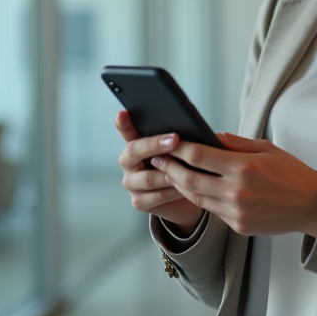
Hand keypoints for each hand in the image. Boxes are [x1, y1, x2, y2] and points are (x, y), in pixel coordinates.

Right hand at [116, 111, 204, 234]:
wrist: (187, 197)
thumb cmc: (184, 166)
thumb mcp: (182, 150)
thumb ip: (180, 139)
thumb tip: (194, 128)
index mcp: (136, 144)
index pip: (126, 131)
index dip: (123, 123)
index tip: (123, 113)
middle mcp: (129, 163)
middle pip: (134, 151)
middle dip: (155, 144)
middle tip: (175, 139)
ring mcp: (131, 183)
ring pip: (147, 177)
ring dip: (170, 172)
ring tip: (188, 169)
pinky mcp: (139, 202)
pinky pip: (157, 196)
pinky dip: (174, 191)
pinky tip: (187, 188)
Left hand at [152, 133, 316, 237]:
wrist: (313, 205)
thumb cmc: (291, 172)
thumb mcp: (266, 148)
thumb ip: (235, 143)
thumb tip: (208, 136)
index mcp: (244, 167)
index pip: (198, 156)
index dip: (177, 148)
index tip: (165, 142)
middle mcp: (237, 191)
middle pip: (189, 180)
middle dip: (169, 168)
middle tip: (156, 159)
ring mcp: (236, 212)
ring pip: (197, 198)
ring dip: (180, 185)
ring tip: (169, 173)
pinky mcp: (238, 226)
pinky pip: (212, 211)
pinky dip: (201, 199)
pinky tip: (194, 189)